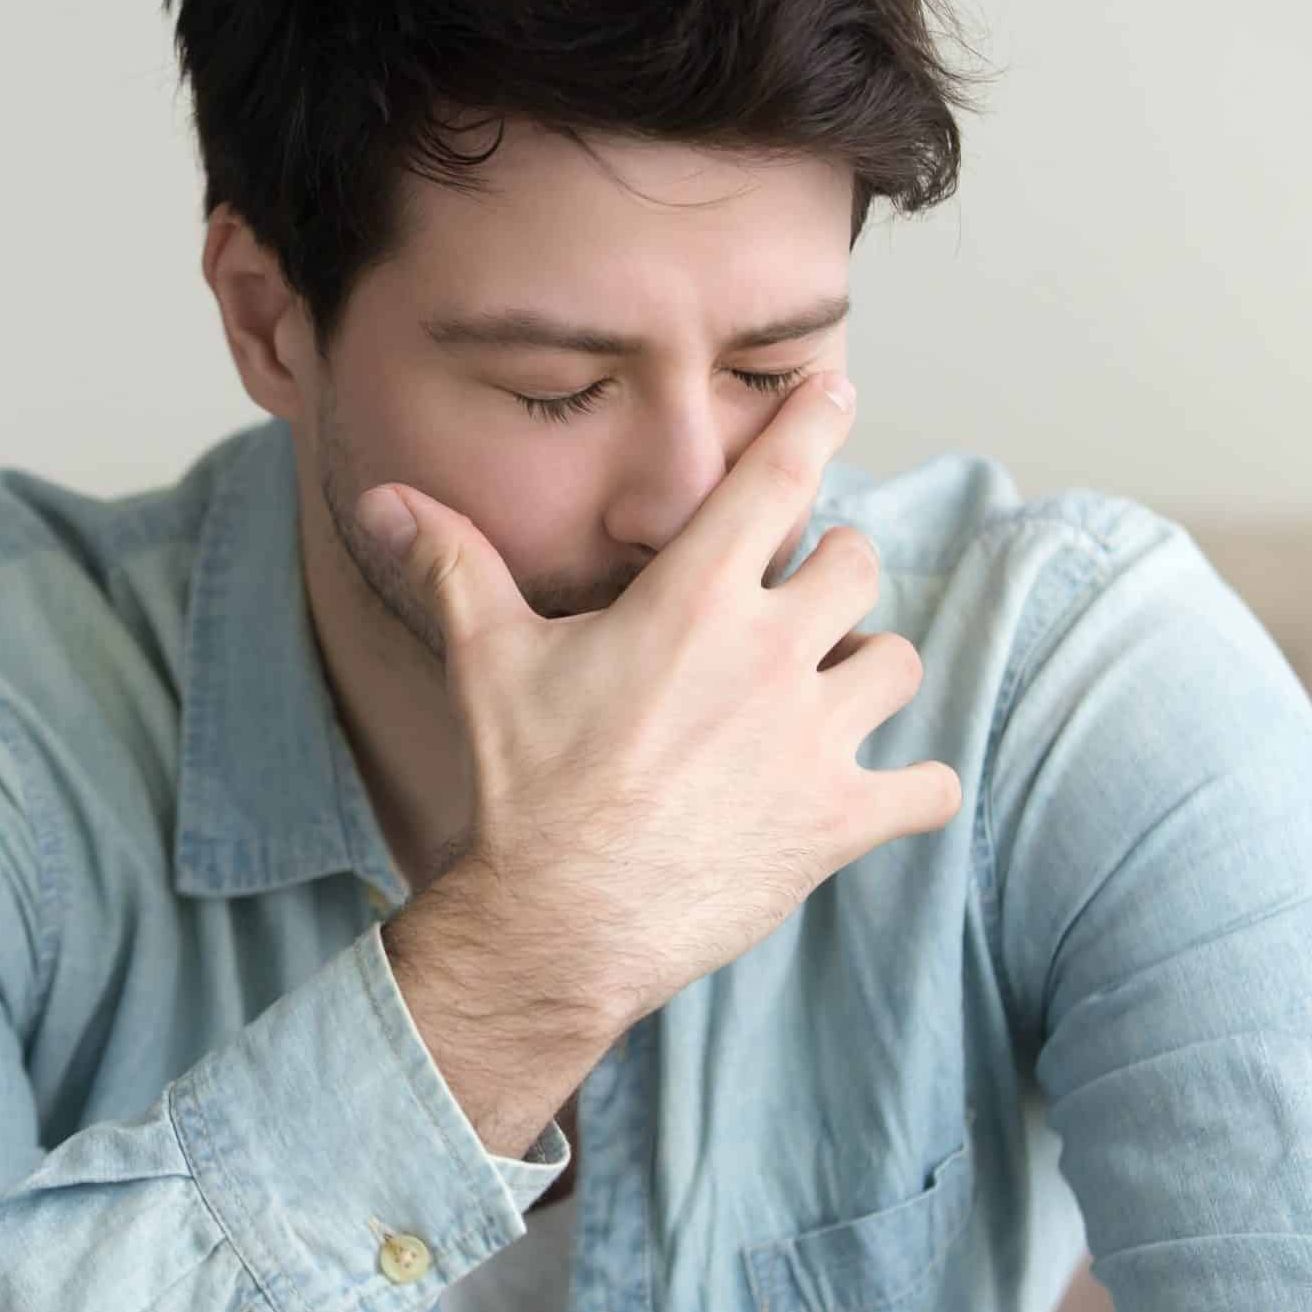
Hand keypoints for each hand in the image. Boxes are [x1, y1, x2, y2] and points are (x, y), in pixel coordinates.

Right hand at [362, 373, 961, 1150]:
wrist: (559, 917)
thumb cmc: (524, 786)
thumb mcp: (486, 660)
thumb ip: (452, 564)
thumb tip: (384, 497)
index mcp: (691, 601)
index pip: (775, 480)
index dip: (812, 424)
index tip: (834, 394)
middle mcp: (768, 654)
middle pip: (858, 563)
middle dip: (834, 570)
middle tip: (801, 597)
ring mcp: (812, 739)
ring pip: (897, 663)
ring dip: (870, 669)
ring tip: (832, 688)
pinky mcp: (837, 819)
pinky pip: (927, 787)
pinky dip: (914, 787)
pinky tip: (887, 790)